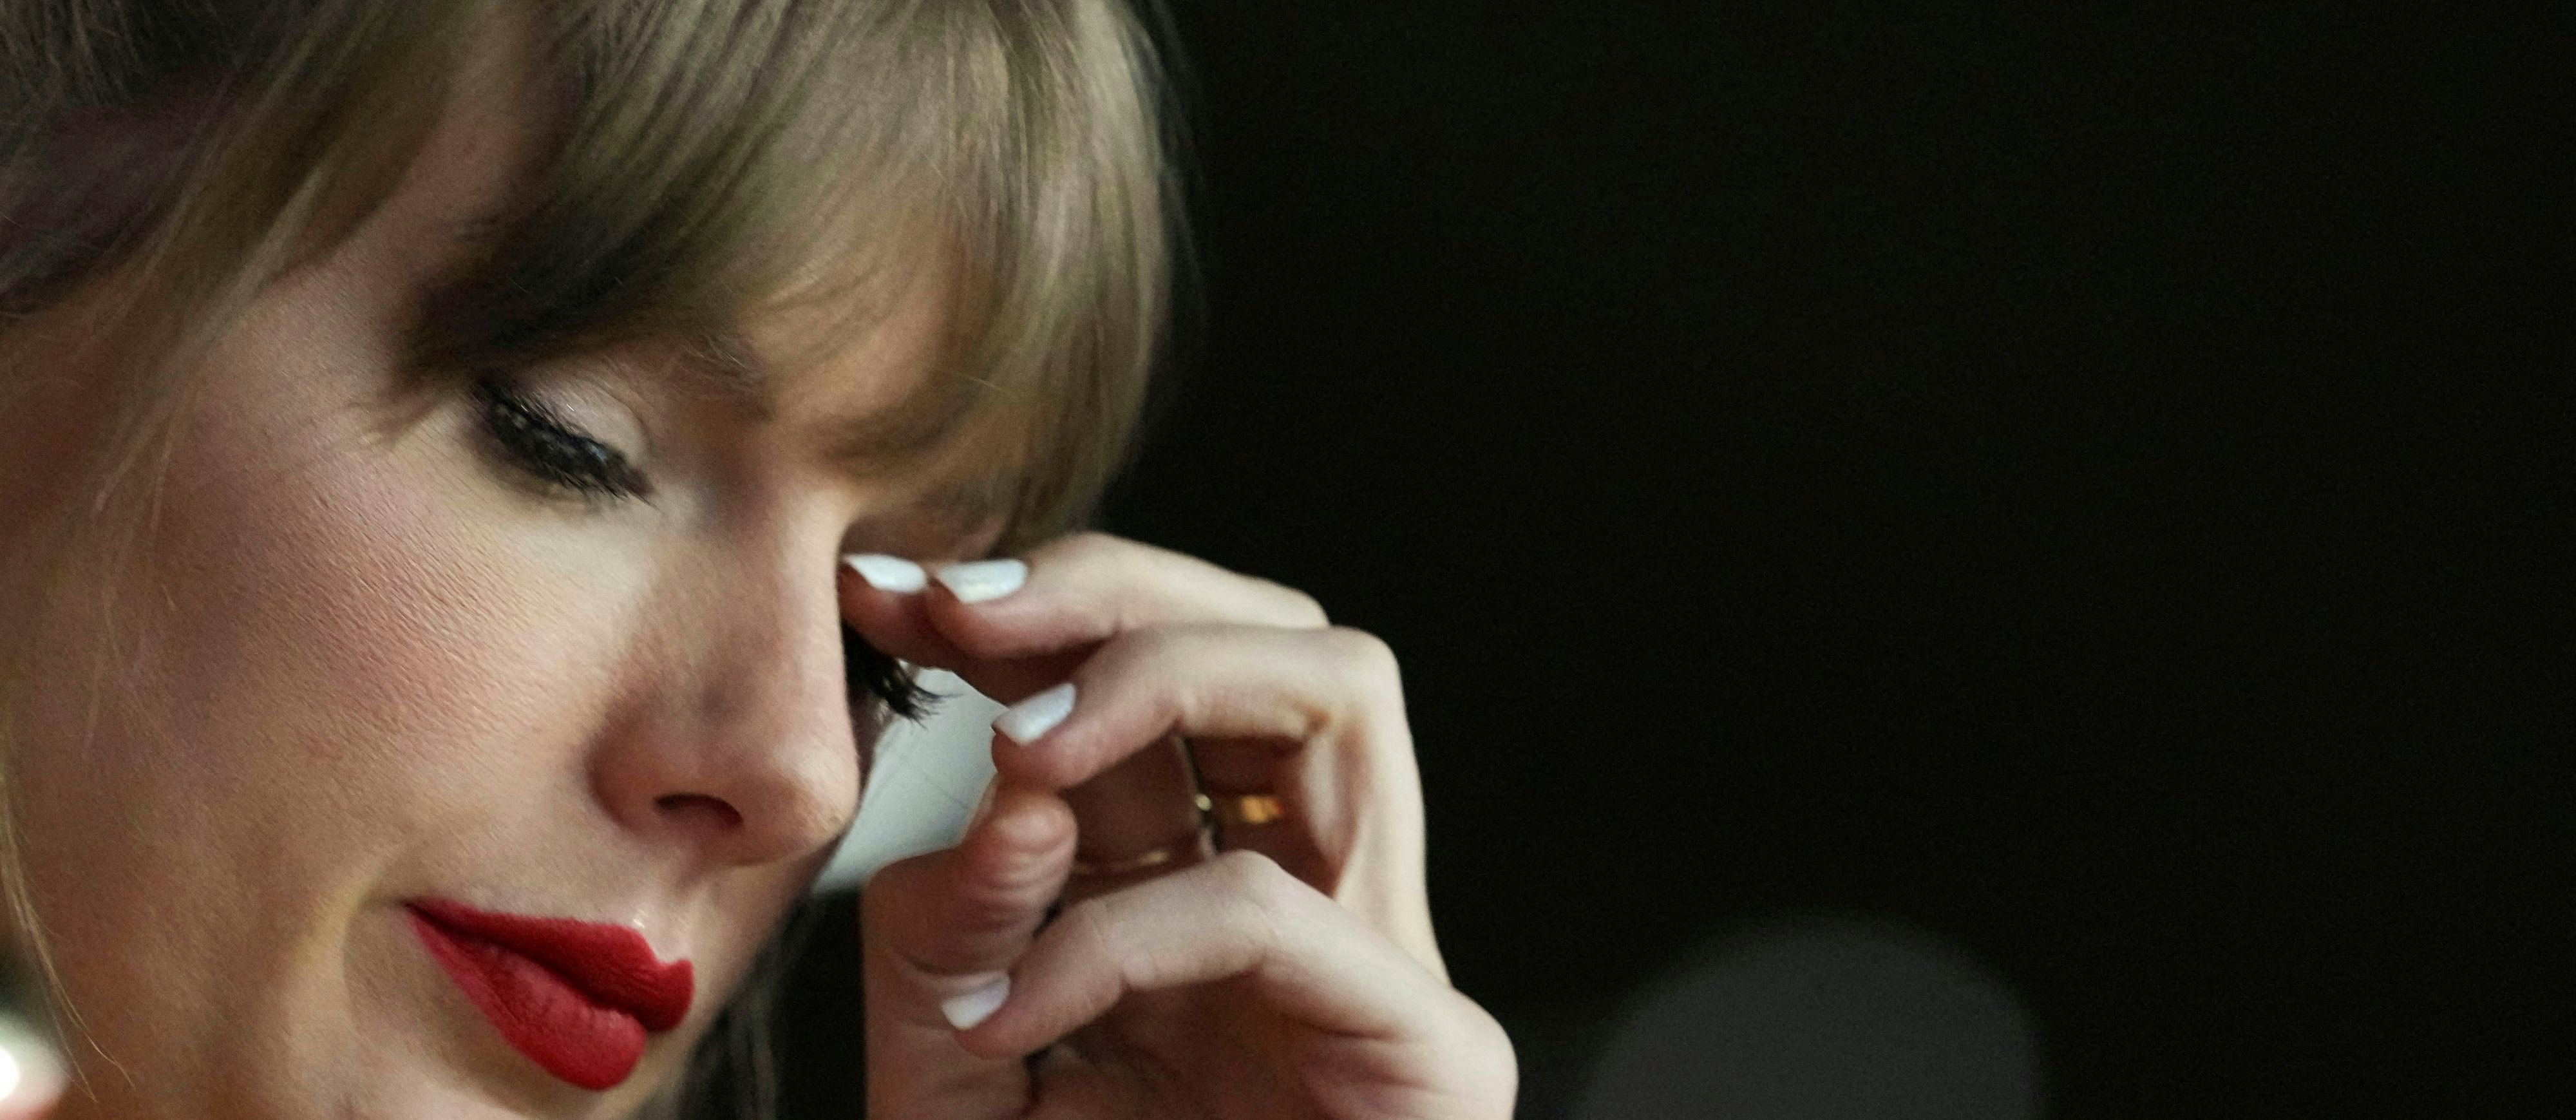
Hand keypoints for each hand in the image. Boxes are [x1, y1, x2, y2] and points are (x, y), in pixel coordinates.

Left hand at [841, 533, 1515, 1118]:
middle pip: (1278, 634)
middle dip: (1112, 591)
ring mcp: (1382, 961)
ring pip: (1346, 689)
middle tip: (957, 607)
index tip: (887, 588)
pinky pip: (1272, 912)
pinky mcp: (1431, 1050)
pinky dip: (1122, 933)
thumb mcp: (953, 1072)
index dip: (1040, 607)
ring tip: (1023, 749)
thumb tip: (1015, 784)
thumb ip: (956, 926)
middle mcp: (1305, 895)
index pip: (1158, 683)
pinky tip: (1021, 1010)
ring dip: (1161, 679)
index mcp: (1198, 886)